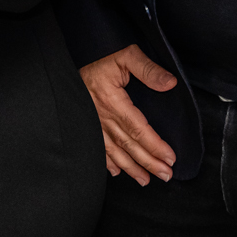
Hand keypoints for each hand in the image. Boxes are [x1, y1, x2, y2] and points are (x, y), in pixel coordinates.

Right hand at [80, 45, 177, 182]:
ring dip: (131, 168)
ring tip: (146, 180)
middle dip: (148, 162)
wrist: (66, 62)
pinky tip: (116, 172)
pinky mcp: (85, 125)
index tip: (170, 158)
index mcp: (113, 101)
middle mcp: (102, 116)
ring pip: (114, 151)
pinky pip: (97, 148)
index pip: (138, 129)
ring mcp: (92, 123)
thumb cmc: (100, 56)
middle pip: (129, 145)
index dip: (155, 145)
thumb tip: (170, 83)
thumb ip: (148, 69)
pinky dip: (107, 163)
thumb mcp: (125, 56)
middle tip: (166, 176)